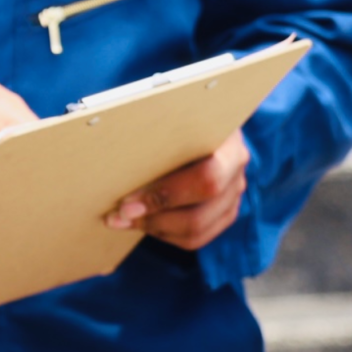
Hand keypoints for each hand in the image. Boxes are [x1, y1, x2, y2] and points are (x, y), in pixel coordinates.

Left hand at [105, 128, 249, 249]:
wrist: (204, 116)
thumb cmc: (181, 114)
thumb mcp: (173, 116)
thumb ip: (155, 134)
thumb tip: (115, 157)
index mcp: (229, 143)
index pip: (206, 179)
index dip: (166, 194)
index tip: (127, 199)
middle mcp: (236, 172)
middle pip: (199, 214)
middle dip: (153, 218)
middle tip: (119, 214)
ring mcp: (234, 195)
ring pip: (197, 232)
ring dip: (155, 229)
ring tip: (123, 220)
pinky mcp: (225, 212)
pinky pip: (197, 238)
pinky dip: (165, 234)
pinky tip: (142, 222)